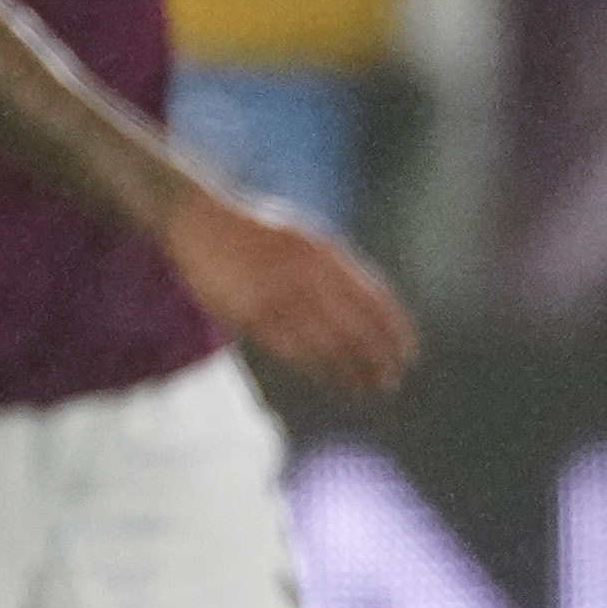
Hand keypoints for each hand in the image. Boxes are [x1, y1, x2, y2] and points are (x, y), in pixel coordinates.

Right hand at [164, 186, 419, 393]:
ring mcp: (274, 294)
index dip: (393, 331)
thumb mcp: (304, 236)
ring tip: (367, 388)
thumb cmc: (255, 230)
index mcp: (323, 253)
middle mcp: (303, 274)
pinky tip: (329, 379)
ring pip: (324, 346)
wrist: (199, 219)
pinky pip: (290, 350)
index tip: (407, 355)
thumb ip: (336, 268)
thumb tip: (375, 308)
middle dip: (376, 360)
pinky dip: (315, 369)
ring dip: (350, 372)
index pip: (372, 300)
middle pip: (352, 329)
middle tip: (390, 381)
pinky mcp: (247, 314)